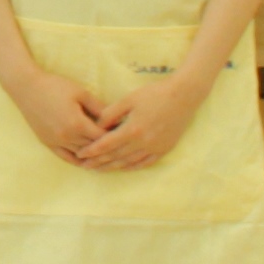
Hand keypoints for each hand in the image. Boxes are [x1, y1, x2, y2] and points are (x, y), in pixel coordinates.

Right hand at [6, 56, 118, 160]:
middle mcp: (67, 137)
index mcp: (77, 124)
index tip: (126, 134)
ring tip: (109, 155)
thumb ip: (99, 107)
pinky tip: (89, 162)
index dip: (116, 136)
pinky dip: (79, 161)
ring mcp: (56, 142)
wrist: (26, 87)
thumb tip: (116, 119)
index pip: (103, 137)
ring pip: (82, 155)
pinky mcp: (48, 143)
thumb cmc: (54, 86)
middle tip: (121, 145)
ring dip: (96, 156)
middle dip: (109, 147)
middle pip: (94, 148)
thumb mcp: (81, 93)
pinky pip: (67, 157)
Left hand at [82, 67, 208, 170]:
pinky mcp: (164, 149)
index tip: (81, 154)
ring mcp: (155, 148)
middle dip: (99, 162)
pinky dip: (132, 167)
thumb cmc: (154, 94)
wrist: (183, 97)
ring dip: (113, 167)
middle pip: (116, 156)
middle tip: (84, 166)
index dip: (92, 151)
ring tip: (99, 169)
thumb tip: (97, 126)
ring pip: (129, 162)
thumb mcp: (129, 99)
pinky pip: (145, 163)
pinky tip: (123, 167)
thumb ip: (111, 113)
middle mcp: (143, 143)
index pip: (107, 145)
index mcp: (133, 130)